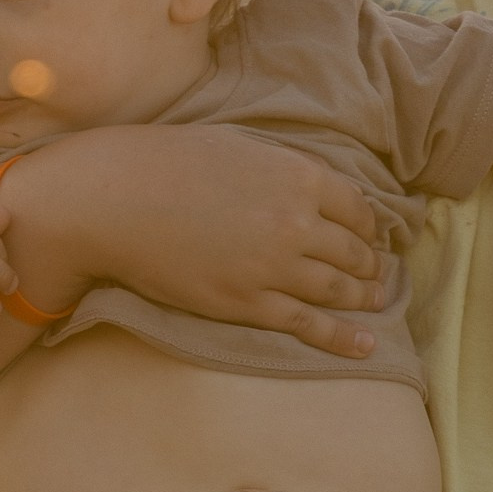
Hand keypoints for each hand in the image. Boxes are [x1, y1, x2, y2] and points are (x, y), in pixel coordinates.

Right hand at [14, 125, 393, 359]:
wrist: (115, 200)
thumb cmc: (167, 163)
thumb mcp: (238, 146)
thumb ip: (281, 168)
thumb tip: (306, 184)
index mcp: (298, 177)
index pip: (356, 207)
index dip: (368, 225)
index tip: (370, 235)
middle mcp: (296, 222)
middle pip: (353, 250)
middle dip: (370, 264)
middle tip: (376, 273)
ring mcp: (274, 266)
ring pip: (337, 288)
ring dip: (363, 296)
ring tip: (375, 301)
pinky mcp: (248, 303)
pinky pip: (308, 324)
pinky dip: (343, 337)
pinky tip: (366, 345)